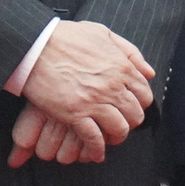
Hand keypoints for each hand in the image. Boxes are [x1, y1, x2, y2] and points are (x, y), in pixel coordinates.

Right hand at [19, 21, 154, 162]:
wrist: (35, 45)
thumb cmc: (65, 37)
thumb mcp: (103, 33)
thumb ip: (129, 51)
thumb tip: (149, 72)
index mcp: (121, 67)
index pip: (144, 94)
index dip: (139, 104)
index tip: (130, 107)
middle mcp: (113, 86)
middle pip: (135, 115)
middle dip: (130, 122)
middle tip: (120, 123)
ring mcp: (95, 101)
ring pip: (120, 129)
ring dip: (116, 137)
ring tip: (109, 138)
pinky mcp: (75, 114)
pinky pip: (94, 139)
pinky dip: (97, 149)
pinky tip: (95, 152)